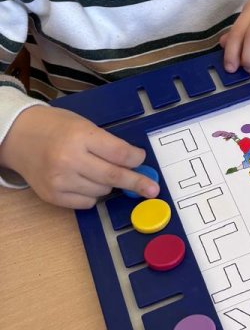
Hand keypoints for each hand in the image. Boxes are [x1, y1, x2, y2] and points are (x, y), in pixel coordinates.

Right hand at [0, 107, 153, 209]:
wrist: (18, 137)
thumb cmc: (56, 127)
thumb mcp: (84, 125)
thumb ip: (108, 145)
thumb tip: (135, 164)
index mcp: (80, 137)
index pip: (120, 154)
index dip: (136, 159)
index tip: (142, 160)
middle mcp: (69, 160)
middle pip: (114, 176)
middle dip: (136, 182)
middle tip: (152, 189)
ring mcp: (60, 180)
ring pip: (102, 191)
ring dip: (108, 184)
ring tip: (94, 169)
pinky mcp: (52, 196)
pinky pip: (86, 203)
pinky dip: (92, 195)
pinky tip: (83, 181)